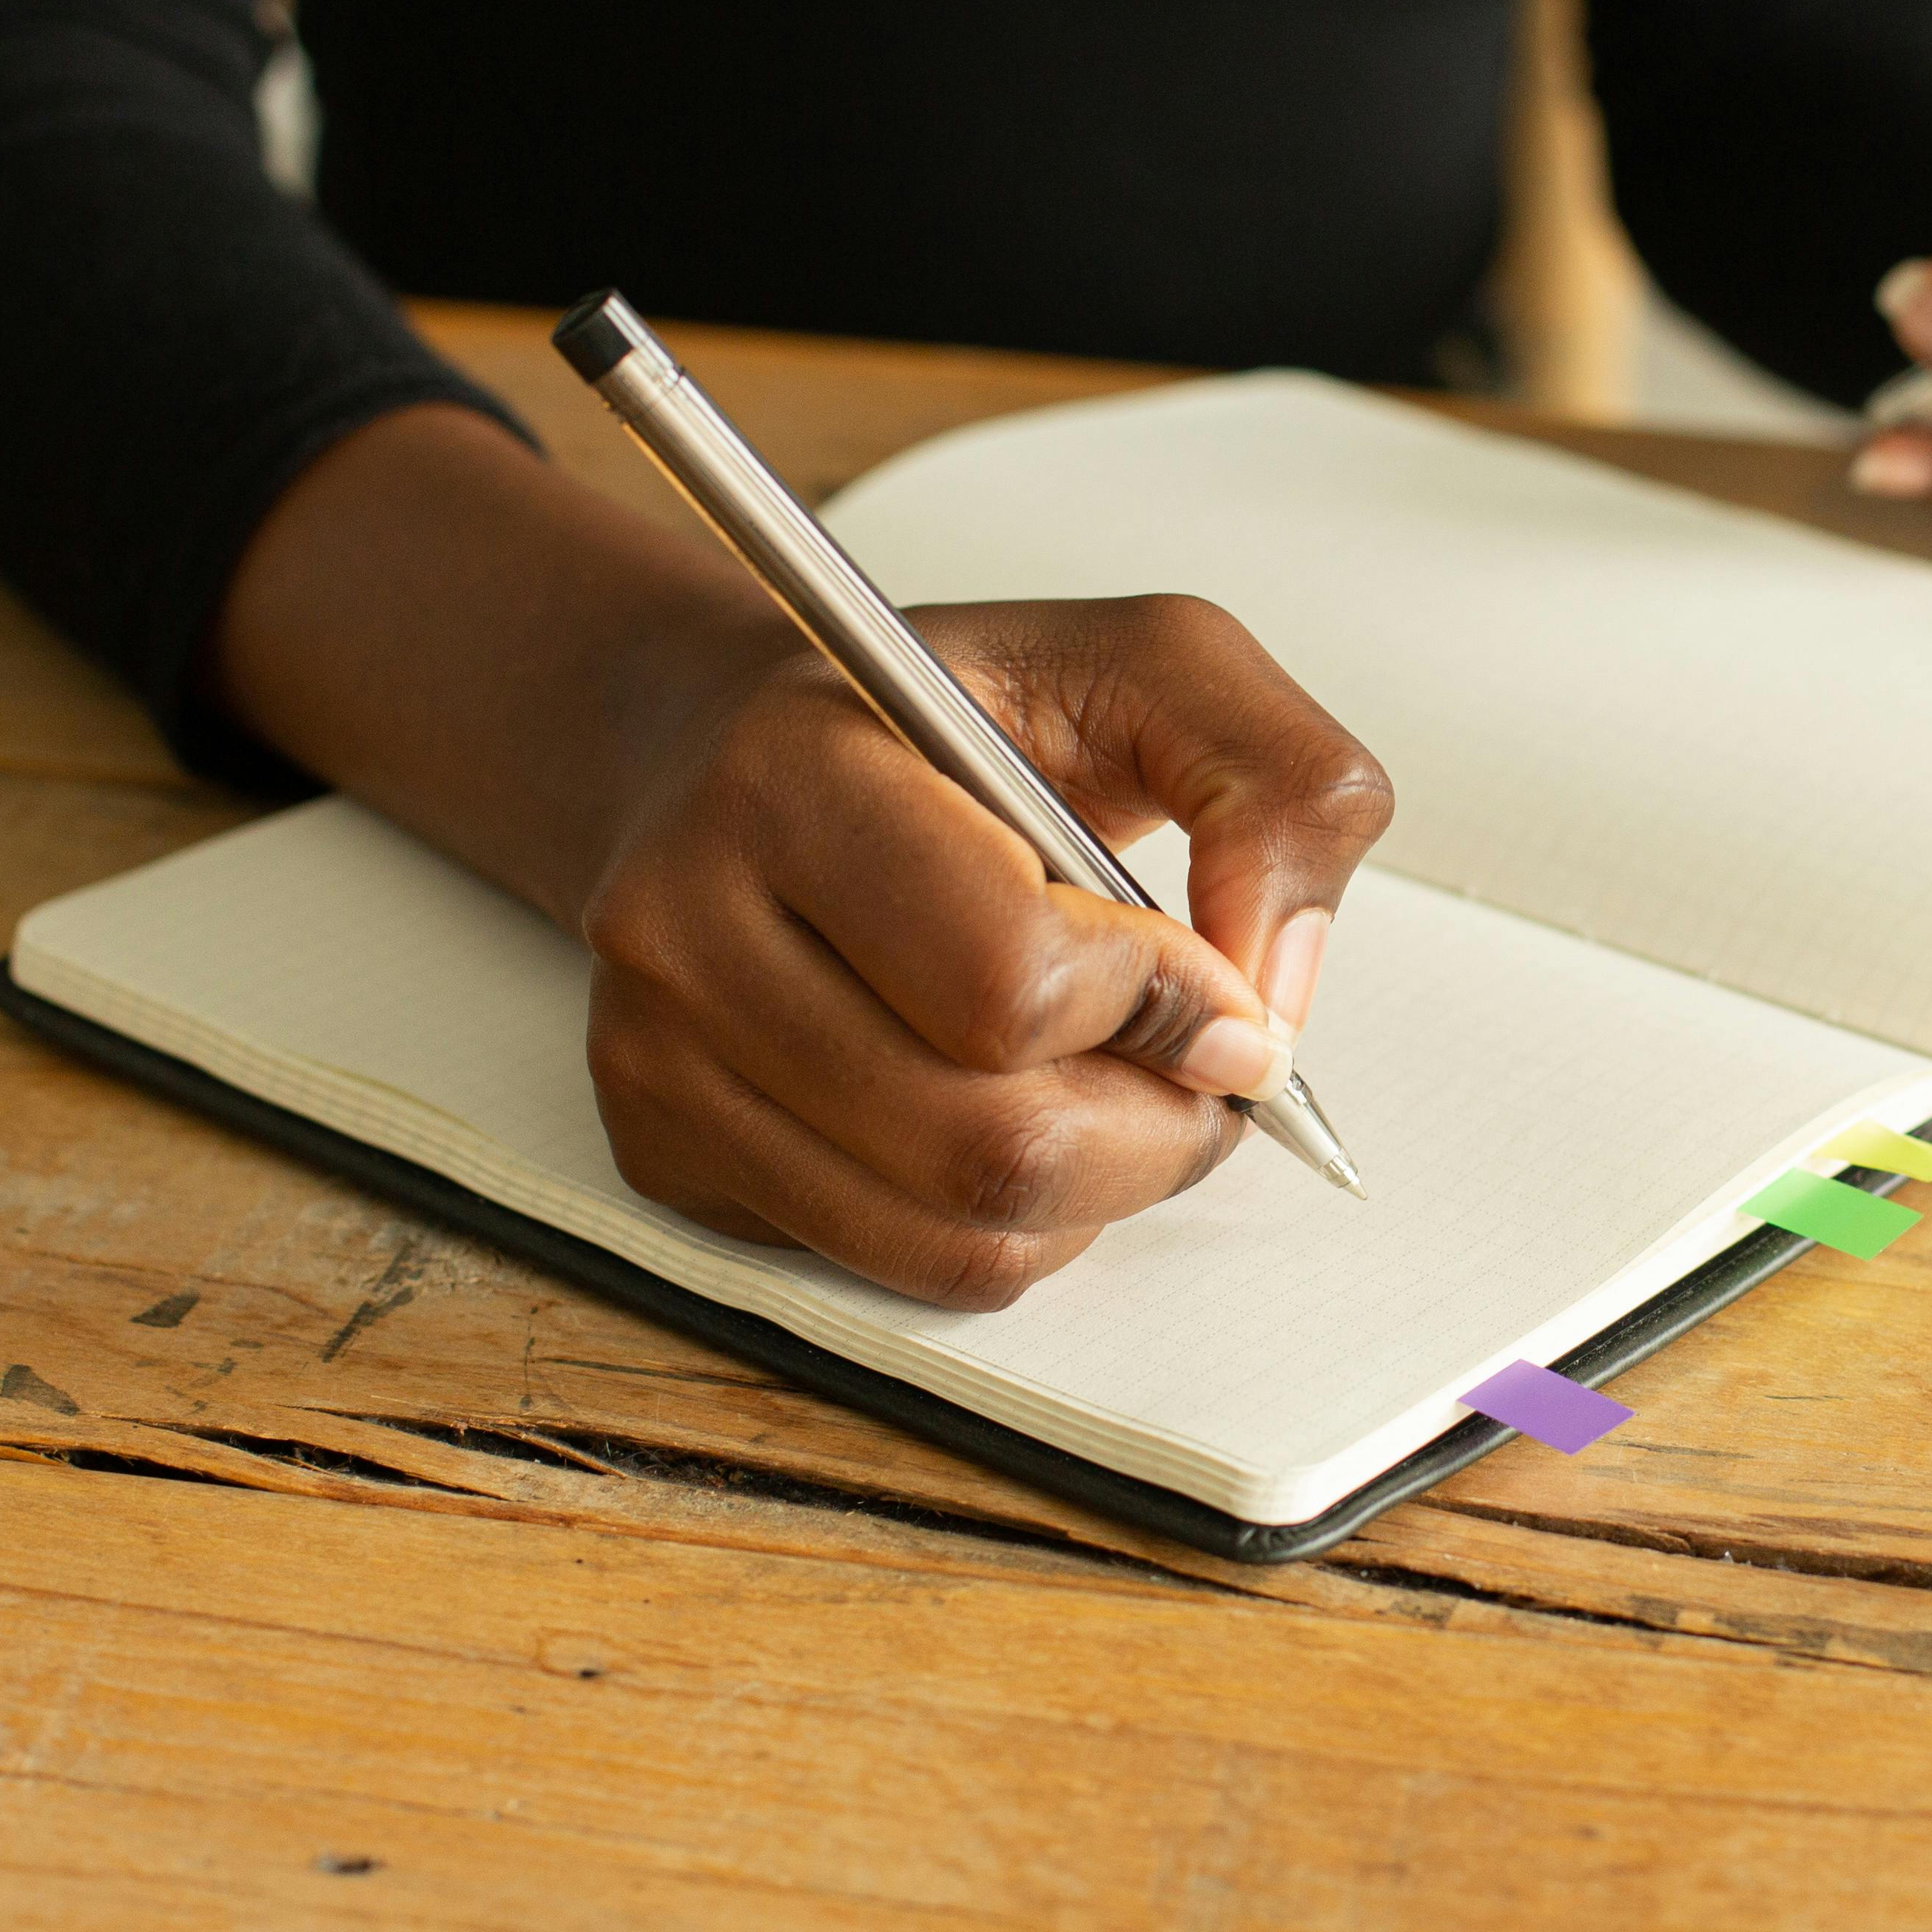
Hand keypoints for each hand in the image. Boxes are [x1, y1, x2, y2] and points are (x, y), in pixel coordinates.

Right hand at [214, 411, 1393, 1308]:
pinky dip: (1018, 1222)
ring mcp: (656, 1054)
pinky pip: (908, 1267)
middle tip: (1200, 1062)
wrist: (735, 750)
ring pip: (960, 1235)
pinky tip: (1021, 1113)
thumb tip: (1272, 994)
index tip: (1212, 977)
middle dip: (1156, 1127)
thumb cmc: (949, 716)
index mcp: (790, 772)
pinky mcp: (665, 1150)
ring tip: (1123, 1085)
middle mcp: (681, 921)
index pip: (1009, 979)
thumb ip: (1275, 781)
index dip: (1161, 1003)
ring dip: (1101, 1188)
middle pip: (990, 1144)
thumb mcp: (1147, 664)